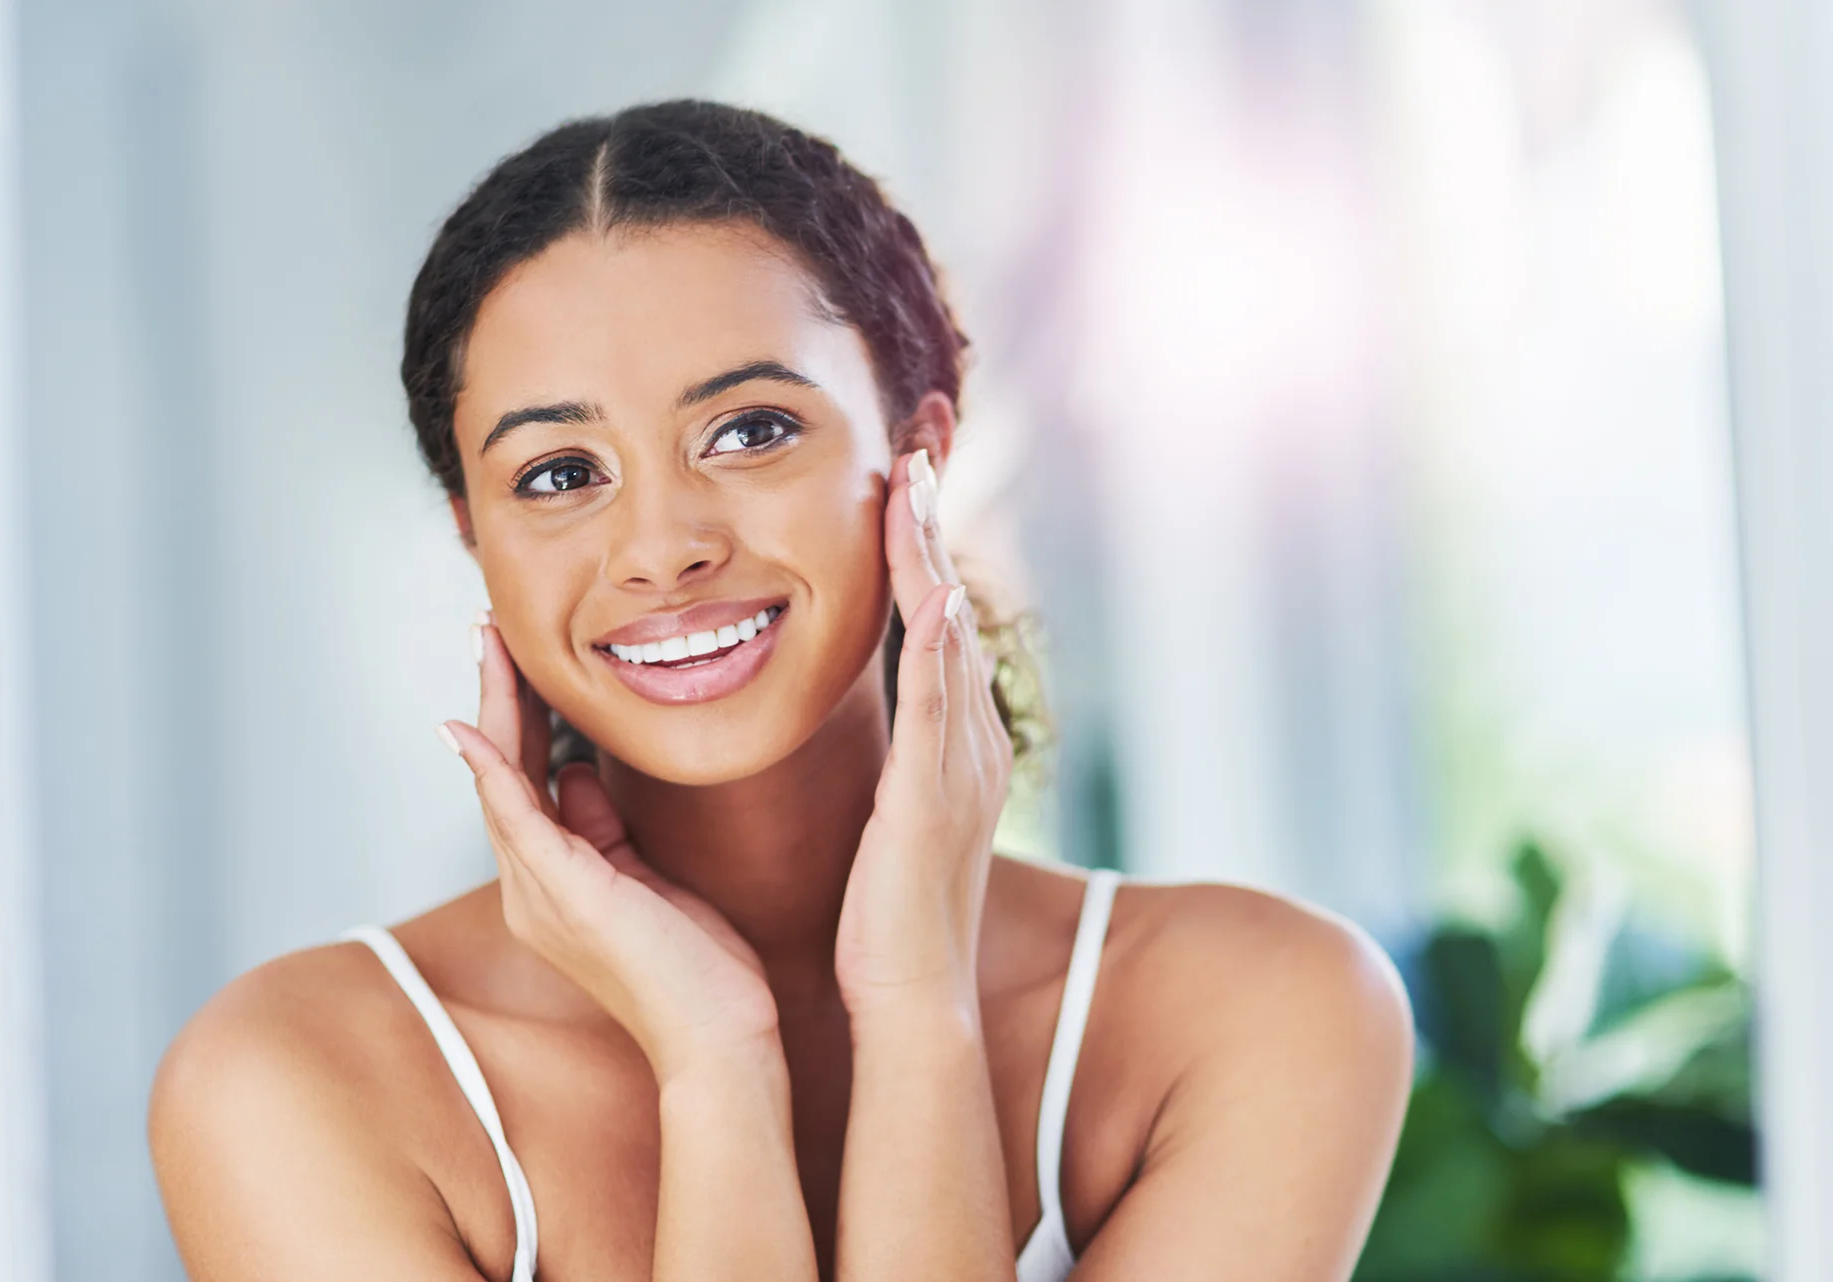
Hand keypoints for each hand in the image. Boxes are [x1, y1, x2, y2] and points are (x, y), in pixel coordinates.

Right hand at [439, 622, 781, 1085]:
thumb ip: (605, 828)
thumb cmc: (698, 968)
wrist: (719, 1040)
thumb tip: (578, 774)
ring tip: (487, 643)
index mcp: (554, 881)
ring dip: (492, 708)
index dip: (517, 715)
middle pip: (502, 771)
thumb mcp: (649, 880)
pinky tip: (473, 729)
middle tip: (487, 626)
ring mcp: (540, 894)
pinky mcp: (566, 895)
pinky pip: (517, 820)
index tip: (516, 655)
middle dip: (496, 695)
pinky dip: (493, 772)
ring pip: (501, 782)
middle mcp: (531, 887)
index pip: (526, 779)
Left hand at [834, 450, 1014, 1018]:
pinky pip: (938, 708)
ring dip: (932, 563)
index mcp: (948, 750)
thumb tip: (865, 725)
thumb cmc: (885, 921)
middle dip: (932, 536)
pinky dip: (940, 649)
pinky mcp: (934, 798)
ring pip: (950, 642)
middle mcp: (966, 747)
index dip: (918, 560)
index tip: (898, 495)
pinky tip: (932, 593)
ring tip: (915, 490)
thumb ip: (885, 764)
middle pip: (953, 615)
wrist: (913, 998)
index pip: (935, 632)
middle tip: (915, 457)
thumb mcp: (885, 822)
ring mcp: (958, 770)